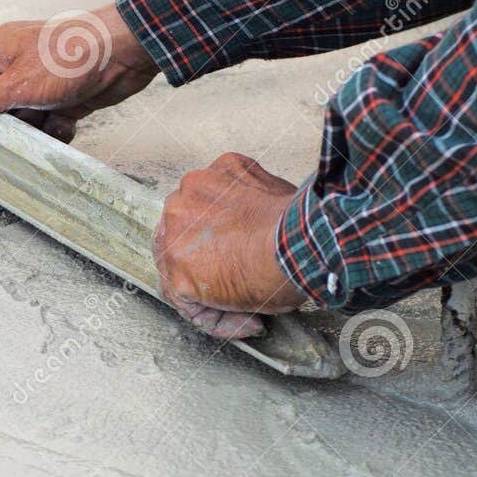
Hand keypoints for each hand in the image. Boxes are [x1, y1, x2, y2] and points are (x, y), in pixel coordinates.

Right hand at [0, 3, 157, 141]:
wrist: (125, 52)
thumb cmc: (70, 55)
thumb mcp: (18, 84)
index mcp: (1, 51)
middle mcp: (21, 65)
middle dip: (6, 126)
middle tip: (9, 142)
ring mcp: (46, 83)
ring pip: (28, 118)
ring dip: (34, 132)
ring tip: (41, 134)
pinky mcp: (69, 98)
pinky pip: (52, 122)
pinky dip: (57, 131)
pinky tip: (64, 128)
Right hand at [153, 153, 307, 339]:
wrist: (302, 242)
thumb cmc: (276, 277)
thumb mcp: (238, 309)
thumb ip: (214, 301)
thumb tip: (218, 300)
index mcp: (175, 268)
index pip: (174, 280)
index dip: (198, 288)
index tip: (218, 293)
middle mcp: (174, 225)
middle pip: (177, 238)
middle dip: (199, 249)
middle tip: (227, 258)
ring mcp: (195, 190)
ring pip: (195, 204)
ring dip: (211, 215)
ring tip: (244, 228)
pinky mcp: (223, 167)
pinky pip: (222, 181)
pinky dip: (235, 192)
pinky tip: (255, 206)